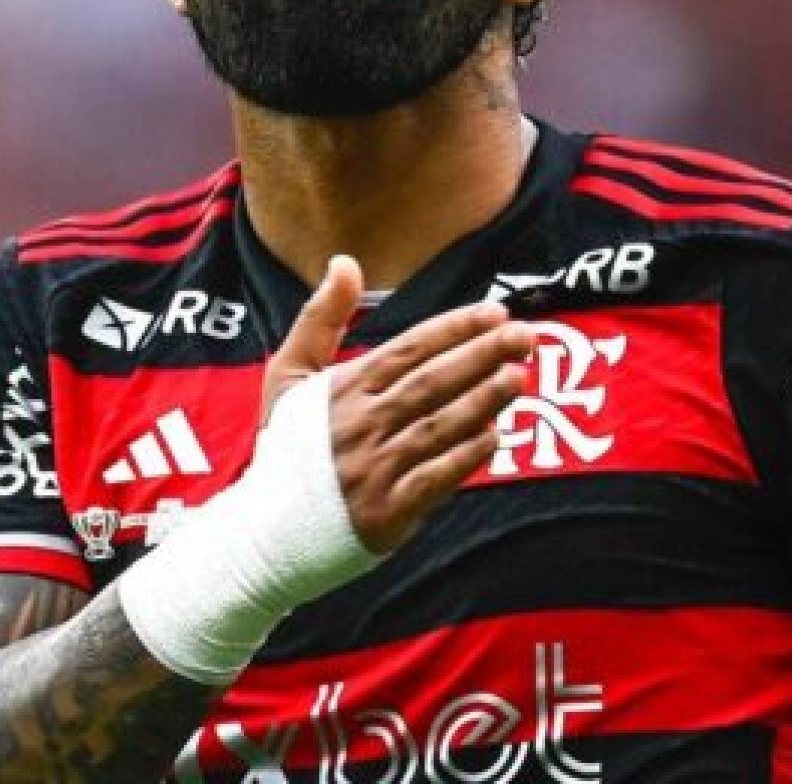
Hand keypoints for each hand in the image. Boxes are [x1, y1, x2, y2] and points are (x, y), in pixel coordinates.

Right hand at [263, 255, 532, 552]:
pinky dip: (466, 457)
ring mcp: (374, 469)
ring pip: (439, 426)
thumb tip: (344, 261)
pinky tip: (496, 436)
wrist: (266, 530)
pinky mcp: (387, 512)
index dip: (455, 328)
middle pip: (431, 381)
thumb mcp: (287, 376)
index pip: (408, 348)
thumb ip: (320, 317)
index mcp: (343, 390)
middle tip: (525, 335)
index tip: (496, 310)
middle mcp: (360, 425)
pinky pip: (435, 479)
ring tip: (520, 375)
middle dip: (482, 355)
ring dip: (483, 399)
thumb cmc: (286, 447)